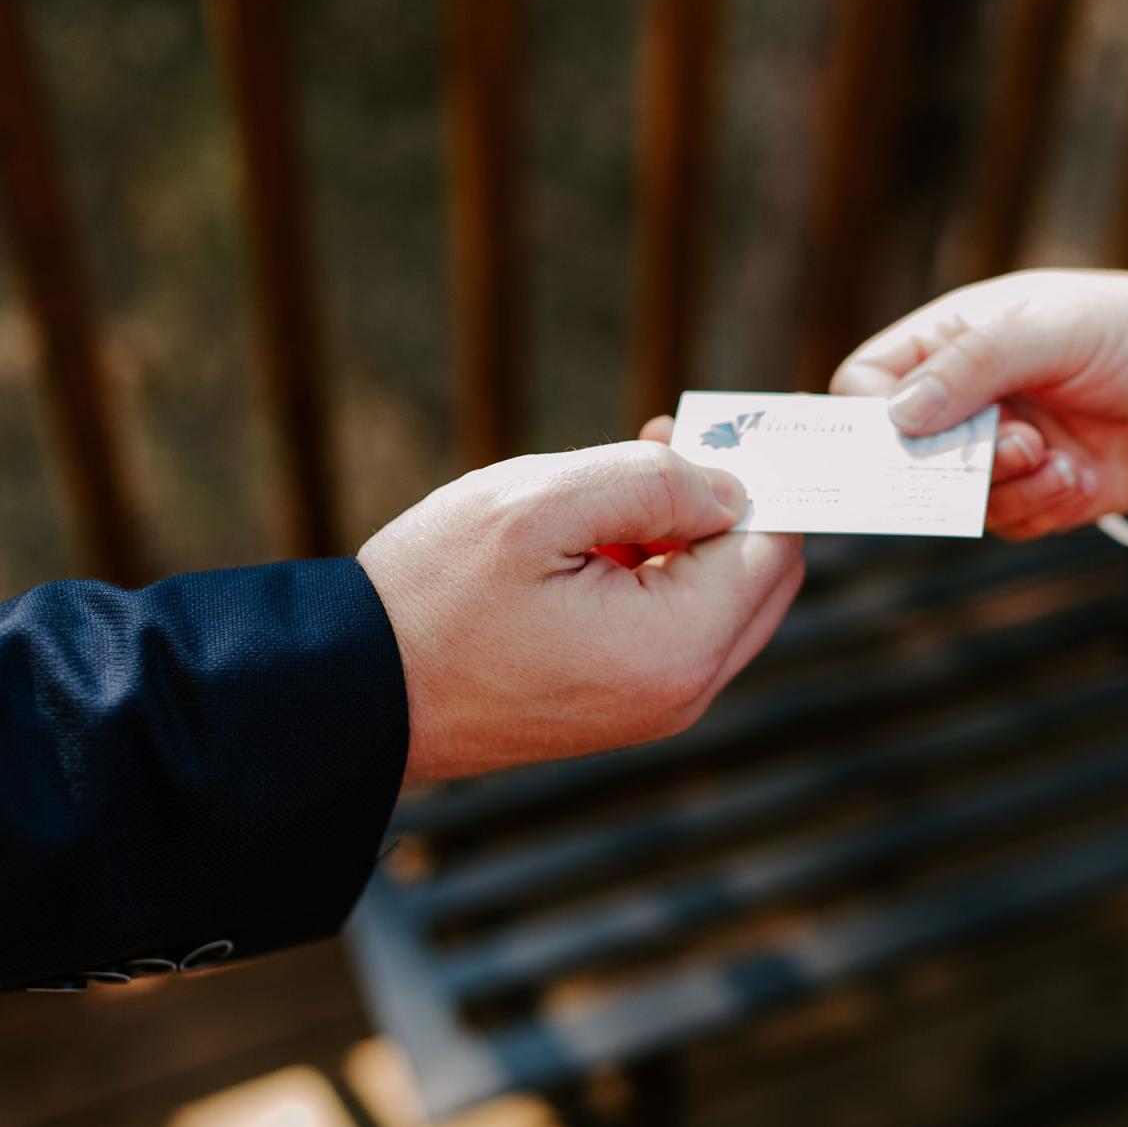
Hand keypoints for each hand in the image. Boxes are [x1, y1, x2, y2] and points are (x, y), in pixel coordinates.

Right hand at [357, 442, 804, 783]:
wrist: (356, 693)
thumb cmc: (434, 594)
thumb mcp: (539, 504)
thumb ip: (653, 484)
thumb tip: (733, 489)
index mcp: (676, 646)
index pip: (772, 545)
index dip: (763, 475)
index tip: (737, 419)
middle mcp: (684, 690)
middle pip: (761, 577)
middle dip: (730, 503)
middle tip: (665, 439)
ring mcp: (657, 707)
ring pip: (722, 600)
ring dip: (691, 533)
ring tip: (620, 476)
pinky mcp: (625, 706)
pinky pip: (678, 627)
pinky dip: (662, 571)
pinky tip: (602, 532)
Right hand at [831, 270, 1127, 539]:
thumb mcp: (1053, 329)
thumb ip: (973, 367)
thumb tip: (895, 418)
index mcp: (951, 341)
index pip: (866, 385)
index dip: (869, 418)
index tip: (905, 437)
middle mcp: (967, 400)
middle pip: (905, 455)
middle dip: (951, 464)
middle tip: (1011, 447)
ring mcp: (1003, 449)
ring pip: (958, 499)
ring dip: (1005, 488)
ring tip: (1054, 458)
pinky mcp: (1043, 494)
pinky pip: (1011, 523)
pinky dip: (1041, 507)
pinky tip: (1081, 476)